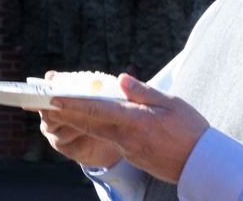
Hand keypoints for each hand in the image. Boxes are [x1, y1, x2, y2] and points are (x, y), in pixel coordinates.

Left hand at [42, 73, 208, 183]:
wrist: (201, 164)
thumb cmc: (189, 129)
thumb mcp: (170, 103)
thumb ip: (143, 91)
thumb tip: (121, 79)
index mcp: (135, 121)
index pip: (96, 110)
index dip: (72, 104)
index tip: (52, 98)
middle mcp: (126, 137)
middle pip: (88, 123)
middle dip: (64, 112)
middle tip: (41, 102)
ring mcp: (127, 149)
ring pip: (96, 131)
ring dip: (76, 119)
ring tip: (57, 107)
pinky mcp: (131, 155)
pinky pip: (108, 138)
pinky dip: (94, 127)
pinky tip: (86, 117)